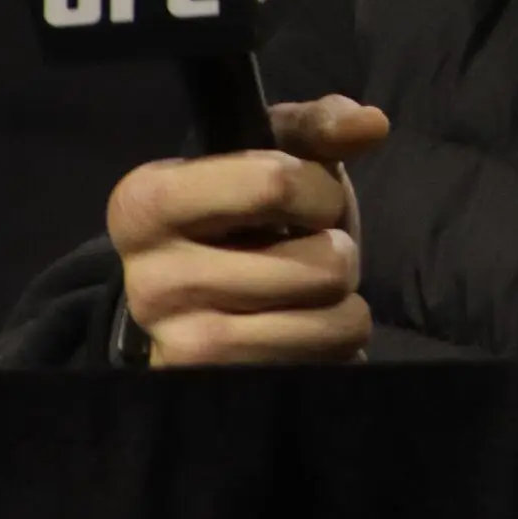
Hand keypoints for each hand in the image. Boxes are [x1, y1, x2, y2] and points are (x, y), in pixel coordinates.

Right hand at [105, 95, 389, 365]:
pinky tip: (298, 334)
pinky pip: (326, 363)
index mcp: (146, 202)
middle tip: (300, 254)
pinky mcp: (218, 394)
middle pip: (319, 261)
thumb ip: (318, 128)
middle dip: (337, 252)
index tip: (303, 199)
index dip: (318, 191)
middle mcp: (149, 281)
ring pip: (332, 318)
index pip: (276, 183)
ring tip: (302, 295)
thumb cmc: (245, 221)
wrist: (200, 310)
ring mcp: (183, 348)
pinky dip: (335, 347)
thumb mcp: (271, 159)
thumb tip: (371, 125)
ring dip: (342, 303)